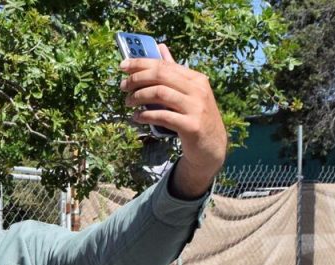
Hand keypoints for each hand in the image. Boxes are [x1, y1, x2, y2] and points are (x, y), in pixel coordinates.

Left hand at [120, 43, 226, 197]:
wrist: (211, 147)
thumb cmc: (194, 117)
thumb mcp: (188, 93)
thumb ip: (174, 72)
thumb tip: (160, 47)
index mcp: (196, 79)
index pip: (164, 65)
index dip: (141, 63)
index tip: (122, 66)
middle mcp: (198, 90)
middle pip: (161, 76)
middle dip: (137, 79)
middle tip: (122, 86)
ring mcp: (196, 108)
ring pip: (160, 93)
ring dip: (138, 96)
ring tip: (128, 102)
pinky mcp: (191, 126)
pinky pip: (162, 116)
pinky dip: (145, 116)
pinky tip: (136, 117)